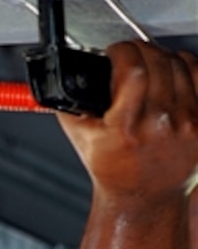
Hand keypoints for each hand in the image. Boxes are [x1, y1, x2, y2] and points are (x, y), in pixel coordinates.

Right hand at [57, 41, 197, 198]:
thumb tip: (64, 74)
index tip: (116, 52)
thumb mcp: (82, 138)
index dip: (123, 51)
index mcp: (128, 128)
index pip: (133, 69)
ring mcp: (187, 125)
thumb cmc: (114, 171)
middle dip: (140, 49)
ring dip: (161, 57)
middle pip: (157, 60)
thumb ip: (69, 104)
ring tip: (148, 65)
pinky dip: (185, 68)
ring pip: (180, 64)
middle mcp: (161, 125)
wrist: (144, 199)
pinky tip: (171, 73)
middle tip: (129, 55)